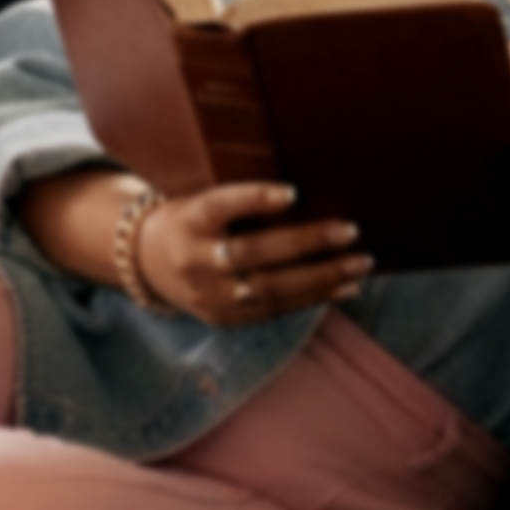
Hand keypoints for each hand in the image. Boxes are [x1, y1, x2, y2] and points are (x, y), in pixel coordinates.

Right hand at [134, 182, 371, 326]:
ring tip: (360, 262)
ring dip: (322, 276)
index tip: (292, 192)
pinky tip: (346, 286)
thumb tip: (308, 191)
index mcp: (188, 221)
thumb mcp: (200, 200)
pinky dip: (315, 297)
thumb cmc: (193, 218)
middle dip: (305, 243)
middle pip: (252, 253)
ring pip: (270, 288)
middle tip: (349, 230)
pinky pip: (275, 309)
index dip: (252, 200)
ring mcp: (209, 295)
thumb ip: (238, 200)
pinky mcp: (225, 318)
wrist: (149, 263)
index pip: (218, 207)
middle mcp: (194, 260)